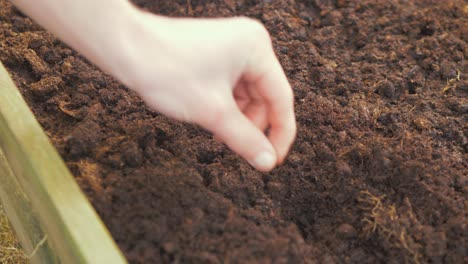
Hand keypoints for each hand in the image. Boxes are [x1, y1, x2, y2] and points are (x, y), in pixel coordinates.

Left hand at [108, 12, 295, 171]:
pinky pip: (231, 87)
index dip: (280, 135)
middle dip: (253, 126)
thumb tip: (267, 162)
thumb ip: (245, 140)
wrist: (125, 47)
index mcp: (257, 49)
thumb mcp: (213, 112)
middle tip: (242, 152)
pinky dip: (225, 107)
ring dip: (238, 118)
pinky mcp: (216, 53)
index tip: (273, 162)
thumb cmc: (166, 70)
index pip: (282, 99)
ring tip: (218, 134)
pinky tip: (212, 121)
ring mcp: (232, 46)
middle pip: (265, 97)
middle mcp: (249, 43)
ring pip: (247, 94)